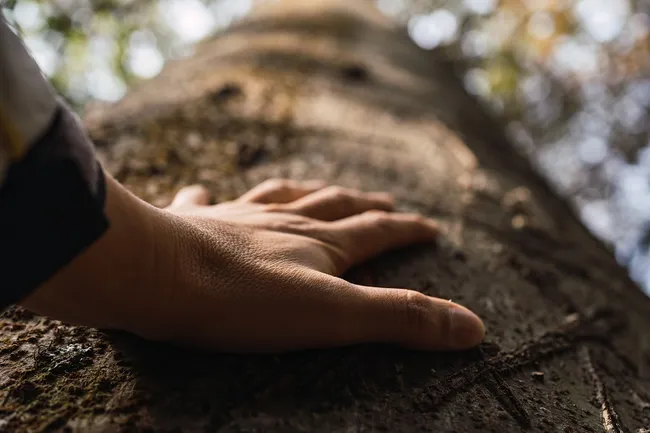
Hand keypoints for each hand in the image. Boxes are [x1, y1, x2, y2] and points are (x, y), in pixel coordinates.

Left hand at [22, 175, 484, 352]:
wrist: (158, 274)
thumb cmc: (244, 301)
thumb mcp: (334, 317)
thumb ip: (401, 319)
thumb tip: (472, 327)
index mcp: (319, 244)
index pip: (377, 231)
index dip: (407, 230)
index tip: (430, 226)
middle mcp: (282, 222)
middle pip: (334, 205)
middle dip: (364, 205)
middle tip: (384, 200)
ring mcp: (236, 218)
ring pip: (280, 197)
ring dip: (304, 192)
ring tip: (316, 188)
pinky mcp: (192, 225)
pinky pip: (203, 201)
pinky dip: (207, 195)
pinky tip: (202, 189)